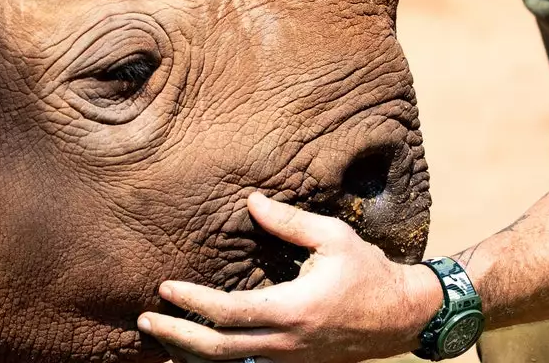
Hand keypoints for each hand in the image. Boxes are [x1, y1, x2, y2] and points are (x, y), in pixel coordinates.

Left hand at [137, 192, 443, 362]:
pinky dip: (216, 360)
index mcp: (292, 310)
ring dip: (189, 353)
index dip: (192, 303)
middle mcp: (285, 342)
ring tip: (159, 336)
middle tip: (146, 319)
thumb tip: (250, 201)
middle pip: (217, 350)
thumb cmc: (368, 272)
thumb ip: (288, 221)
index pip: (228, 313)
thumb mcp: (333, 237)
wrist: (402, 316)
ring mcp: (288, 359)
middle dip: (176, 336)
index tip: (166, 288)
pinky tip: (193, 352)